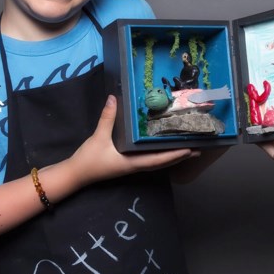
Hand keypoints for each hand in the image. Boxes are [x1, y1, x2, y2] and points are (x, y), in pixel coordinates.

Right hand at [69, 95, 199, 186]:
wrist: (76, 174)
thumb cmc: (88, 159)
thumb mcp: (98, 137)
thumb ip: (107, 118)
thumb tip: (113, 98)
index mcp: (132, 163)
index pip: (158, 160)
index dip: (174, 155)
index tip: (190, 149)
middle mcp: (136, 166)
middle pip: (163, 163)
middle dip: (180, 156)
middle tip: (198, 149)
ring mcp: (132, 166)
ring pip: (158, 162)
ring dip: (172, 157)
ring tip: (188, 150)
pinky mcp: (128, 164)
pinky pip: (149, 160)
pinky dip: (161, 155)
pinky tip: (164, 149)